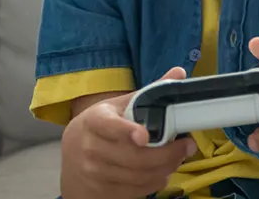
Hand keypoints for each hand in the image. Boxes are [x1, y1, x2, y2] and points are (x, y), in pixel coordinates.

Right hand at [60, 67, 196, 198]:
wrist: (72, 154)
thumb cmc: (102, 126)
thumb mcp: (119, 106)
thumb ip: (149, 91)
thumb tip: (179, 72)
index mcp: (94, 120)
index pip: (108, 125)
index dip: (125, 131)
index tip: (144, 136)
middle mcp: (89, 147)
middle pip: (132, 157)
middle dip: (166, 154)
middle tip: (187, 147)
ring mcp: (92, 172)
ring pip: (136, 176)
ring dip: (164, 169)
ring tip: (178, 159)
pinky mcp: (99, 191)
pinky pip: (132, 191)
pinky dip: (152, 184)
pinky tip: (162, 173)